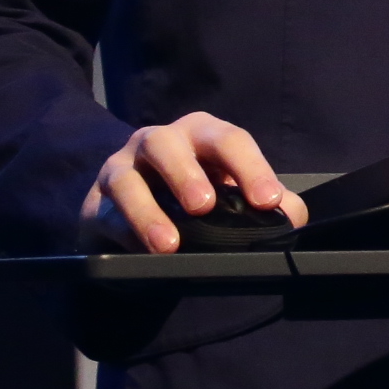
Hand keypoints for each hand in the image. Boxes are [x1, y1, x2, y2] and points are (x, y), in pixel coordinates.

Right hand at [83, 113, 307, 253]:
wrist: (138, 218)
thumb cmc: (197, 198)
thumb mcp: (235, 195)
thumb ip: (269, 202)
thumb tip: (291, 216)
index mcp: (202, 135)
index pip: (229, 141)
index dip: (250, 168)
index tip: (267, 202)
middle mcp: (159, 143)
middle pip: (166, 144)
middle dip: (185, 173)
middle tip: (203, 206)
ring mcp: (121, 169)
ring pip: (126, 178)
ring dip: (147, 210)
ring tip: (169, 243)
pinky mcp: (96, 203)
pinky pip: (105, 214)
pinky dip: (125, 233)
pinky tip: (143, 252)